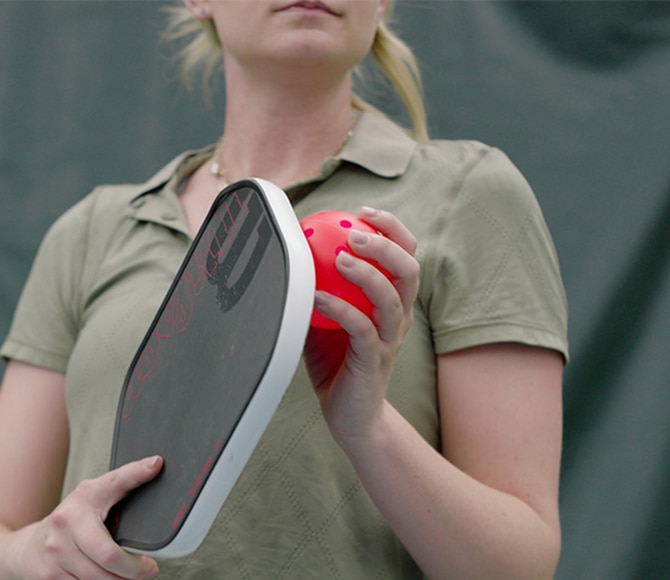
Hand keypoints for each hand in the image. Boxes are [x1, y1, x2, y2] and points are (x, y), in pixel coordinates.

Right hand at [6, 456, 162, 578]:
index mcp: (85, 496)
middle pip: (109, 555)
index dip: (137, 473)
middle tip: (147, 569)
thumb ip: (121, 490)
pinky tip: (105, 577)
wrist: (27, 549)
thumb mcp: (93, 500)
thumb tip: (155, 469)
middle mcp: (68, 521)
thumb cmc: (70, 523)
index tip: (155, 465)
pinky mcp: (49, 576)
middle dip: (134, 569)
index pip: (115, 482)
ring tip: (127, 574)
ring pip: (100, 578)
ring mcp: (56, 550)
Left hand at [303, 207, 419, 442]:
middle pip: (409, 269)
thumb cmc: (336, 362)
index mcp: (392, 301)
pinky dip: (340, 309)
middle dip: (388, 243)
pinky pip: (363, 329)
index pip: (404, 255)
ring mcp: (390, 339)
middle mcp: (398, 317)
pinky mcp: (375, 361)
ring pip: (392, 298)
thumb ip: (317, 287)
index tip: (364, 212)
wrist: (349, 415)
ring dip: (367, 273)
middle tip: (356, 232)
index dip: (392, 228)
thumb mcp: (324, 318)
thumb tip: (289, 251)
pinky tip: (316, 297)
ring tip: (340, 257)